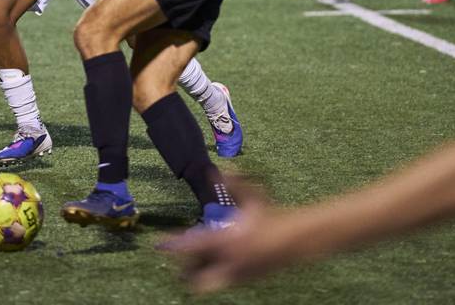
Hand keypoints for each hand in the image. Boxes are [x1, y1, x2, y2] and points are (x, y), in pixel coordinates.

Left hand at [159, 175, 301, 293]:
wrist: (295, 240)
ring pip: (205, 283)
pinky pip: (220, 282)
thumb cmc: (272, 216)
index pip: (191, 246)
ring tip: (192, 264)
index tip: (159, 243)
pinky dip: (212, 276)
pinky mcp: (243, 280)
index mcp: (226, 240)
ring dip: (196, 274)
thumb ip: (233, 184)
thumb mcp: (253, 197)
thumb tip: (216, 170)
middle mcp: (228, 260)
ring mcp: (235, 273)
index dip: (172, 245)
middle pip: (193, 272)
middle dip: (182, 267)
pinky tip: (213, 264)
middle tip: (177, 257)